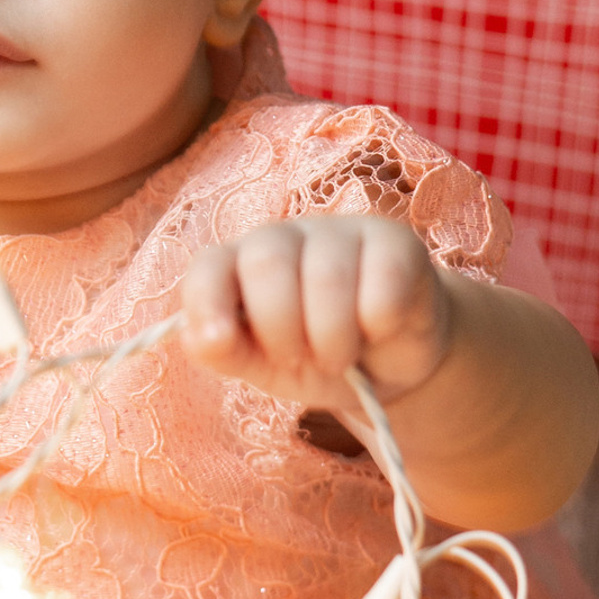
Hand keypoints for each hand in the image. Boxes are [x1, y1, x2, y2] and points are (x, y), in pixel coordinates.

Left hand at [180, 215, 453, 413]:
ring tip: (340, 356)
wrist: (386, 364)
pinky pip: (383, 279)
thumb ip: (221, 351)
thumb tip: (204, 336)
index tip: (220, 342)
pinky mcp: (394, 242)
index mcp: (239, 264)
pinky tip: (378, 329)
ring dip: (334, 338)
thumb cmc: (311, 358)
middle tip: (299, 358)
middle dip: (281, 329)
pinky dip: (378, 322)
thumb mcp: (261, 365)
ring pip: (327, 276)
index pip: (209, 266)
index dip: (207, 303)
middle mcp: (284, 237)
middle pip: (266, 263)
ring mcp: (339, 233)